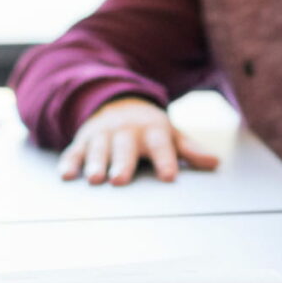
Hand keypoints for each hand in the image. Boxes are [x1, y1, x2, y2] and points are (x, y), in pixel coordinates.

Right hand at [57, 96, 219, 185]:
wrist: (118, 102)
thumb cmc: (149, 129)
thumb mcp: (171, 134)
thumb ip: (190, 150)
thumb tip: (215, 163)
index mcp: (152, 131)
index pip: (160, 145)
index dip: (165, 160)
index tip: (168, 177)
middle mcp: (126, 131)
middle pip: (125, 147)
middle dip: (122, 162)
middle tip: (120, 180)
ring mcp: (103, 135)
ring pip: (98, 149)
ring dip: (95, 163)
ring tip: (94, 180)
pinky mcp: (83, 140)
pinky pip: (75, 151)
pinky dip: (70, 162)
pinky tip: (66, 176)